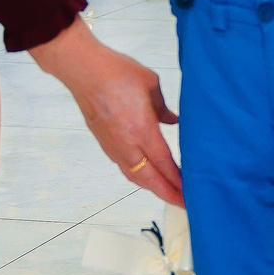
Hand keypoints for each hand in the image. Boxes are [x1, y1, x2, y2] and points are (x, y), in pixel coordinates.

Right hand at [29, 17, 183, 206]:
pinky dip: (138, 176)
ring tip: (166, 192)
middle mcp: (127, 144)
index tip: (191, 192)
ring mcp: (113, 146)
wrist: (83, 70)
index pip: (165, 164)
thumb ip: (164, 108)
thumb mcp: (151, 85)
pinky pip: (124, 166)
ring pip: (135, 176)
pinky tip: (146, 174)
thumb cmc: (116, 72)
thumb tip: (172, 120)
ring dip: (152, 187)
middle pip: (150, 180)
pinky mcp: (104, 142)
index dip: (178, 182)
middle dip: (167, 194)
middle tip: (183, 203)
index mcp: (142, 130)